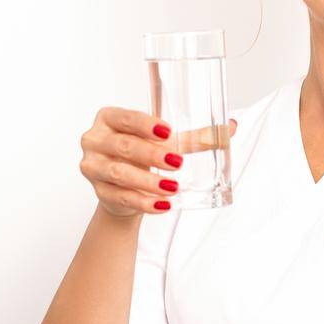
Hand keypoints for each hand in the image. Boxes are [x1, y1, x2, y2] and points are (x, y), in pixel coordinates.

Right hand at [78, 108, 235, 217]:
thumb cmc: (143, 154)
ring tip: (173, 187)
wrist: (124, 187)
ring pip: (119, 173)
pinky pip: (120, 197)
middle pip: (123, 146)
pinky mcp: (98, 191)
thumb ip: (195, 136)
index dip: (145, 125)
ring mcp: (93, 166)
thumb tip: (230, 127)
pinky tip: (162, 205)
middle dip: (151, 155)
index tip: (167, 132)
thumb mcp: (165, 142)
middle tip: (177, 162)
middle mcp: (95, 140)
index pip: (125, 118)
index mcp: (110, 118)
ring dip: (148, 181)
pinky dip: (143, 202)